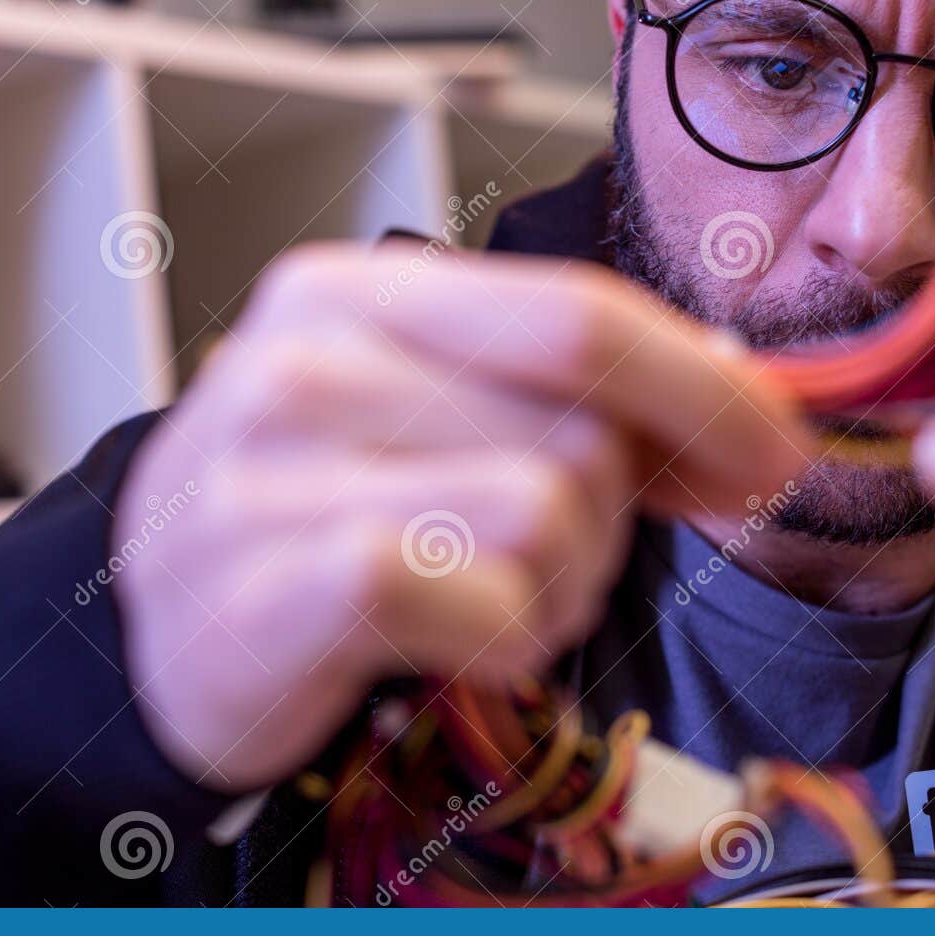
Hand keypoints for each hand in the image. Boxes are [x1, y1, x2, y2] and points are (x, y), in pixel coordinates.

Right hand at [113, 245, 810, 790]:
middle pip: (580, 430)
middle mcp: (309, 355)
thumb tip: (739, 396)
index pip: (579, 314)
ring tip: (485, 601)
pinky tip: (455, 645)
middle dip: (611, 520)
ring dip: (555, 589)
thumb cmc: (320, 518)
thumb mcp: (437, 419)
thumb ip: (572, 395)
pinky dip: (502, 642)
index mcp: (361, 290)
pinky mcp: (268, 579)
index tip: (774, 451)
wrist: (160, 631)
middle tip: (550, 562)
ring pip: (545, 515)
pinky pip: (480, 600)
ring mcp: (273, 464)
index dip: (702, 388)